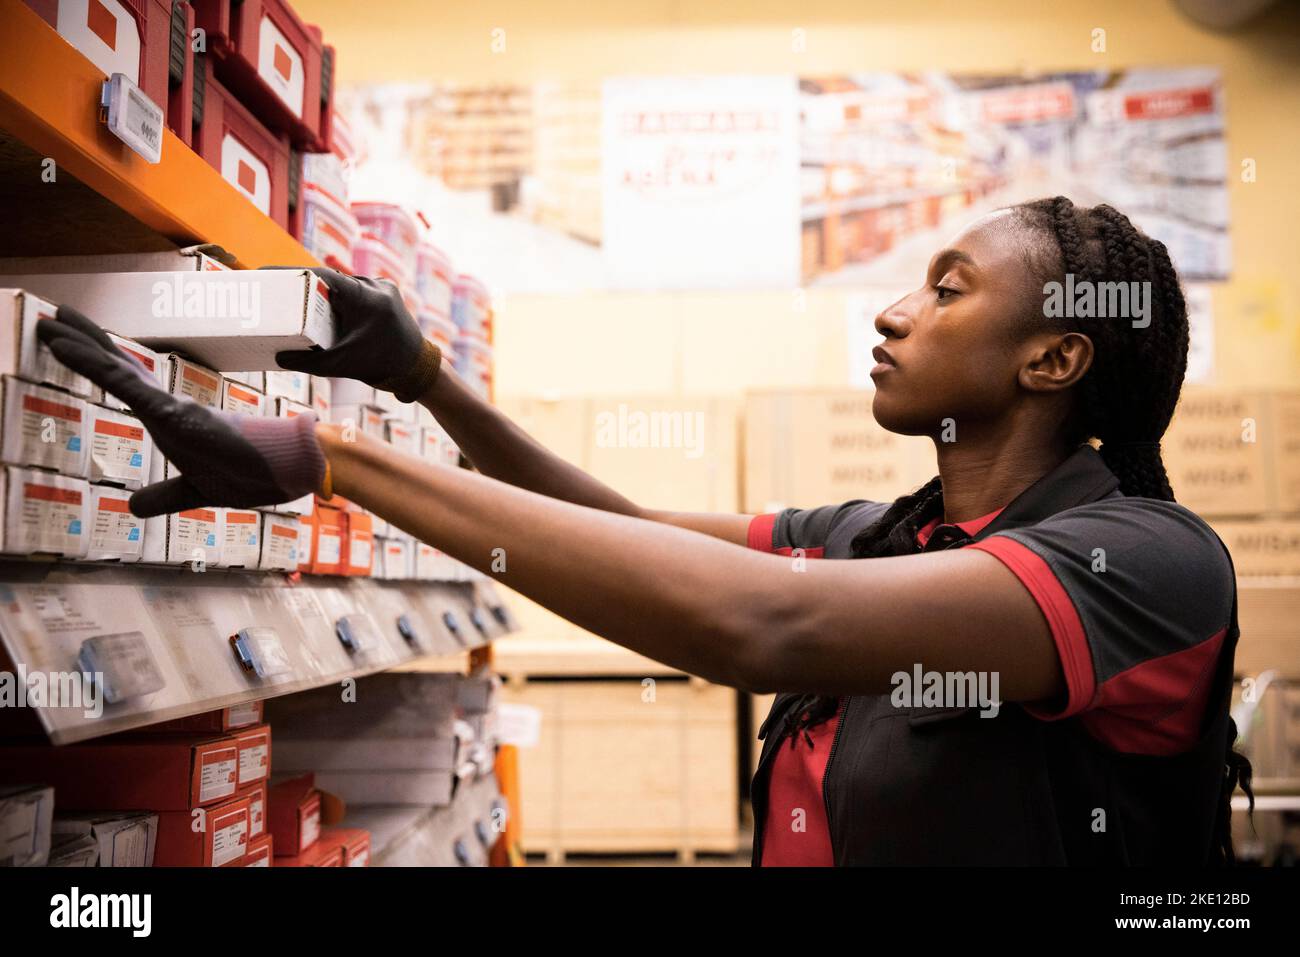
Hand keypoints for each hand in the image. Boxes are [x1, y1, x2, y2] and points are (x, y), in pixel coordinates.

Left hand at [37, 306, 326, 516]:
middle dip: (85, 340)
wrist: (286, 469)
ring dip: (80, 344)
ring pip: (114, 369)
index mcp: (170, 418)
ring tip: (53, 321)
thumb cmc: (252, 473)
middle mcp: (166, 405)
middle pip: (117, 366)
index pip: (127, 383)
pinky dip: (92, 364)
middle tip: (56, 315)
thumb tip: (132, 507)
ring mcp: (168, 406)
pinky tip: (66, 348)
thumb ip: (163, 495)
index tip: (70, 341)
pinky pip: (123, 384)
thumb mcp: (194, 491)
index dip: (99, 362)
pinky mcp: (172, 413)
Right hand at [270, 267, 441, 401]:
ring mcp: (383, 287)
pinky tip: (322, 305)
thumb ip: (308, 363)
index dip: (291, 274)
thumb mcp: (341, 365)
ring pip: (343, 285)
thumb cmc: (382, 366)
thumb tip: (279, 358)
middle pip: (330, 280)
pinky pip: (356, 290)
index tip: (267, 275)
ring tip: (296, 298)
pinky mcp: (387, 293)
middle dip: (303, 286)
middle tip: (277, 291)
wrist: (417, 369)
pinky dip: (340, 297)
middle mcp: (375, 286)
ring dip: (323, 292)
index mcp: (364, 296)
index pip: (320, 275)